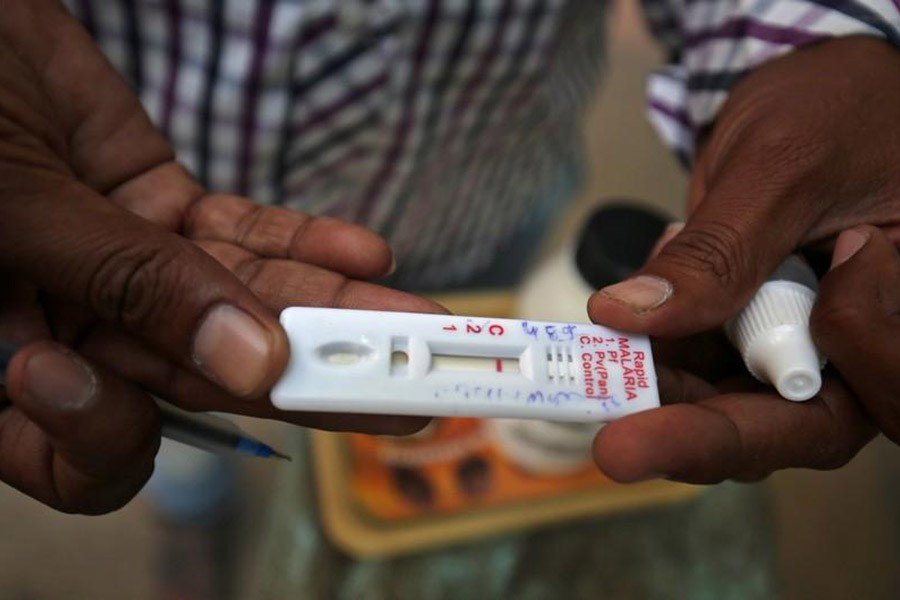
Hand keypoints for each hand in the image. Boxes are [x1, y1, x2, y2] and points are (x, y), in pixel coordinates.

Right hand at [0, 2, 440, 512]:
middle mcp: (73, 326)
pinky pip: (242, 238)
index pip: (83, 449)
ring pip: (242, 305)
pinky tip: (365, 254)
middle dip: (314, 382)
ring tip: (416, 319)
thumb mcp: (18, 206)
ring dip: (333, 310)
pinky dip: (303, 243)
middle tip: (406, 392)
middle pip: (203, 378)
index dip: (139, 439)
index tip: (188, 403)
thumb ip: (129, 285)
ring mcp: (127, 269)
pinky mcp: (163, 210)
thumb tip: (244, 360)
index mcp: (8, 358)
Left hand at [587, 37, 899, 481]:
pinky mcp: (749, 337)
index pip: (878, 389)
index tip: (733, 363)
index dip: (807, 393)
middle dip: (701, 434)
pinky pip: (698, 368)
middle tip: (619, 443)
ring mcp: (799, 347)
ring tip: (601, 363)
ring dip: (663, 395)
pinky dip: (654, 354)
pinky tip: (631, 314)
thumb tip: (631, 314)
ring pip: (733, 407)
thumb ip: (719, 250)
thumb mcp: (779, 168)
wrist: (808, 95)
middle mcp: (859, 348)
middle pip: (794, 425)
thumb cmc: (829, 109)